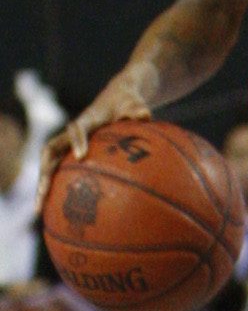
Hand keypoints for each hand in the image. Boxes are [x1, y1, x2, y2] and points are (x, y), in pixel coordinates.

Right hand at [39, 69, 154, 206]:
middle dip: (44, 172)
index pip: (76, 128)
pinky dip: (55, 189)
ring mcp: (68, 144)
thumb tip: (145, 116)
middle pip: (49, 151)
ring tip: (38, 211)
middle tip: (43, 193)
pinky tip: (57, 213)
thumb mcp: (134, 102)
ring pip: (49, 165)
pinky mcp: (70, 154)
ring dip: (42, 186)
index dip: (77, 140)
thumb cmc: (127, 101)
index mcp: (87, 119)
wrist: (117, 97)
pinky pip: (59, 172)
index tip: (82, 156)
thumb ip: (138, 109)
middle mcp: (70, 133)